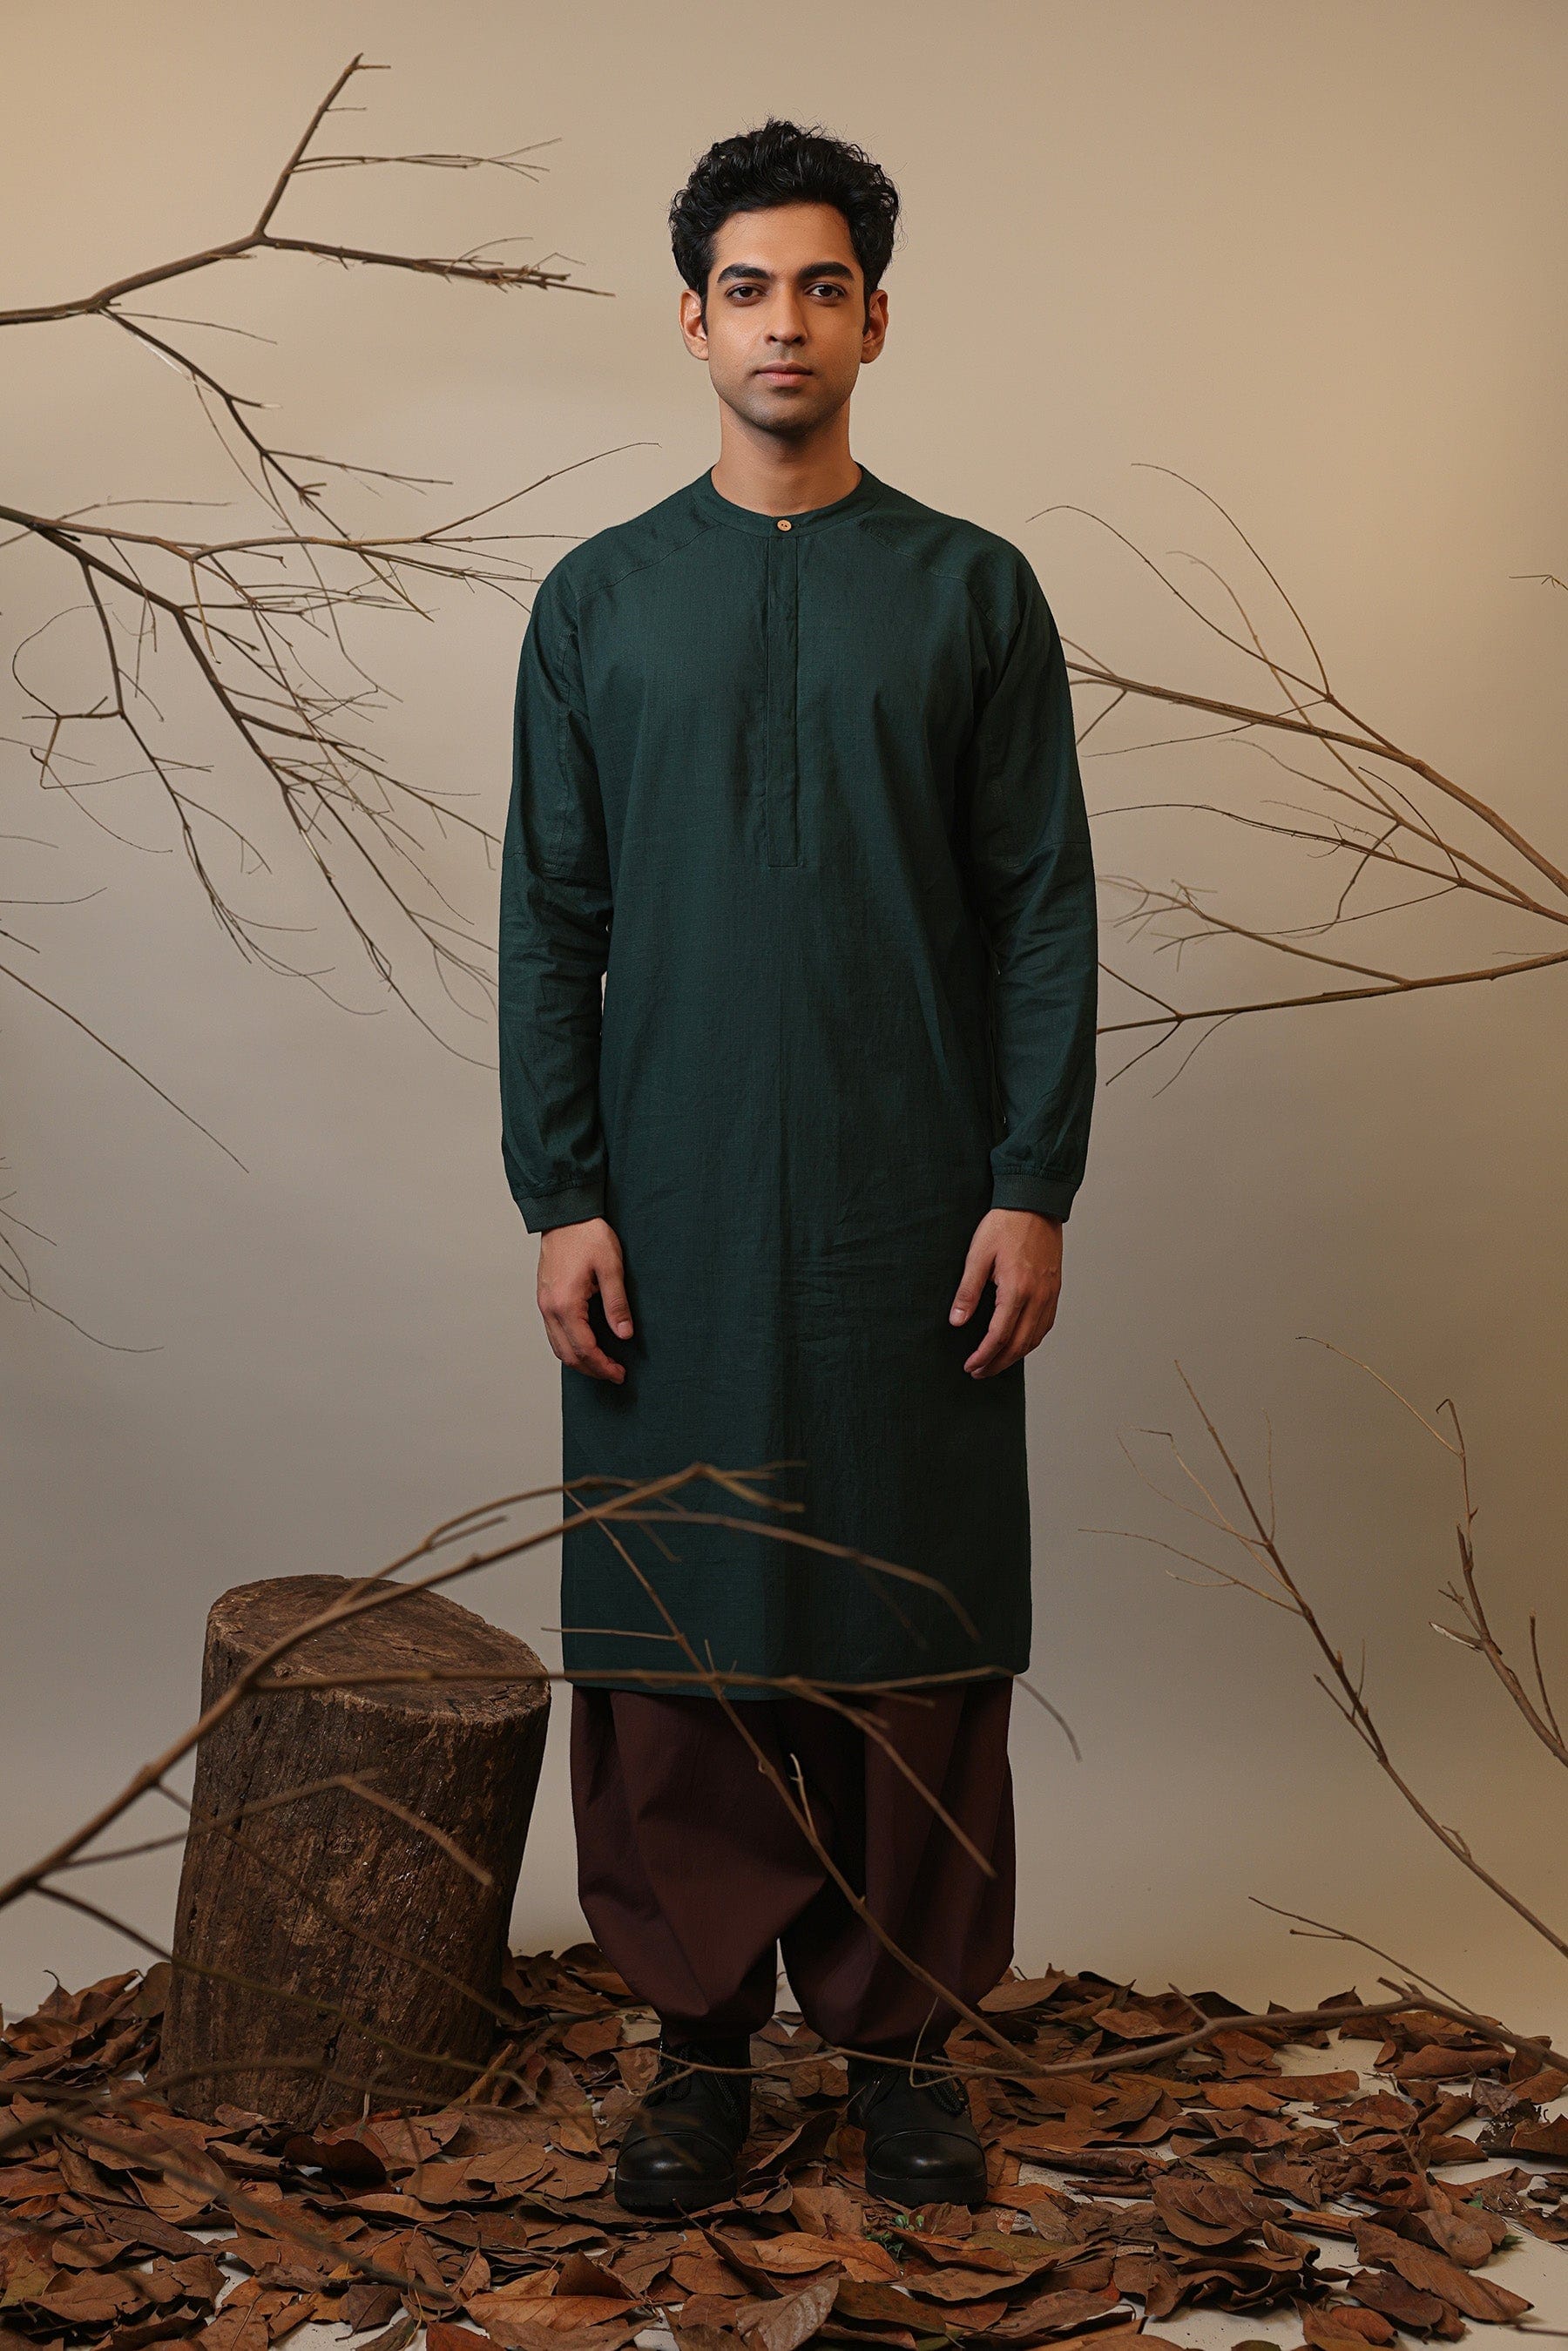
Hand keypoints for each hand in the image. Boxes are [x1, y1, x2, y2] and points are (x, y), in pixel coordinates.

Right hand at [537, 1217, 633, 1382]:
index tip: (619, 1373)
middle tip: (614, 1374)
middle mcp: (549, 1308)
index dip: (603, 1365)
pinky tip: (585, 1345)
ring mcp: (544, 1304)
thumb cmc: (588, 1235)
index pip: (585, 1348)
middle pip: (568, 1354)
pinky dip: (569, 1346)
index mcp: (566, 1303)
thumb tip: (624, 1334)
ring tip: (602, 1364)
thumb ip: (617, 1304)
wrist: (565, 1214)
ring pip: (557, 1347)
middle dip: (592, 1369)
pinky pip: (553, 1333)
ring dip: (579, 1360)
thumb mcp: (611, 1267)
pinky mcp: (544, 1299)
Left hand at [949, 1207, 1061, 1376]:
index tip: (970, 1366)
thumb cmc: (1005, 1225)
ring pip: (1035, 1338)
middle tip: (979, 1372)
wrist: (1034, 1203)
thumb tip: (957, 1322)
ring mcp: (1049, 1295)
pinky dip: (1031, 1341)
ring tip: (995, 1363)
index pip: (999, 1337)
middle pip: (1019, 1345)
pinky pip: (1045, 1325)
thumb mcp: (978, 1255)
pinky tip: (1019, 1343)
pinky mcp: (1054, 1290)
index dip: (983, 1356)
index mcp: (1017, 1290)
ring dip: (1015, 1356)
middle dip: (997, 1363)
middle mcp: (1038, 1297)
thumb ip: (968, 1292)